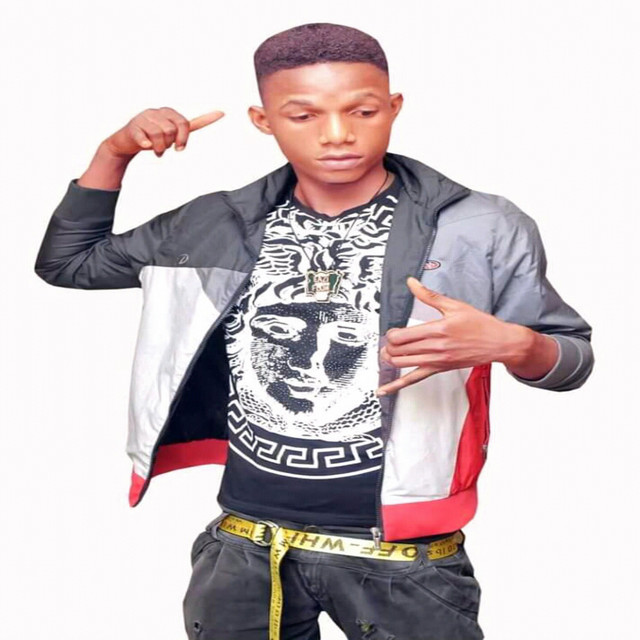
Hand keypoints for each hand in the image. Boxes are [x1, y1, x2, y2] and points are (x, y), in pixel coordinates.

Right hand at [102, 107, 224, 158]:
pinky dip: (146, 145)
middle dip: (171, 144)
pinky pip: (144, 137)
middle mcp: (156, 112)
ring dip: (159, 149)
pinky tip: (145, 146)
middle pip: (172, 131)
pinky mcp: (133, 127)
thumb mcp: (172, 132)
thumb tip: (220, 112)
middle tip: (166, 147)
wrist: (127, 141)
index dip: (186, 136)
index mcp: (168, 113)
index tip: (186, 144)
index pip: (184, 122)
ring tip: (156, 150)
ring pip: (159, 135)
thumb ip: (189, 128)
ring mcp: (143, 118)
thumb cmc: (152, 137)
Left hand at [376, 276, 521, 395]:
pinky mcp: (439, 369)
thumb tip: (412, 283)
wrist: (498, 343)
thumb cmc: (480, 325)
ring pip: (401, 365)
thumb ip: (429, 295)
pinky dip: (396, 386)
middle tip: (388, 341)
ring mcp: (436, 361)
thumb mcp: (454, 305)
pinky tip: (383, 389)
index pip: (400, 337)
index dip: (390, 334)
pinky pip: (413, 380)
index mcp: (437, 329)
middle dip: (388, 346)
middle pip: (397, 351)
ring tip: (387, 353)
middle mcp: (435, 348)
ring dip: (389, 359)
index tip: (392, 330)